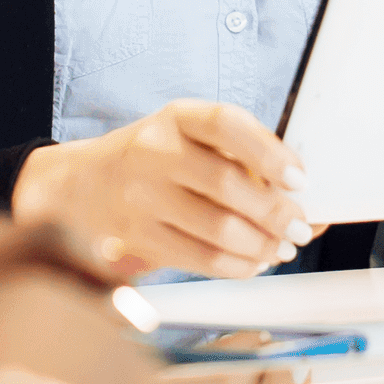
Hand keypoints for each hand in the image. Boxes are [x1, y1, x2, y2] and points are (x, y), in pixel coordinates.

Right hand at [13, 99, 312, 279]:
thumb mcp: (189, 134)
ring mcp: (141, 196)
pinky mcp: (137, 236)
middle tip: (300, 226)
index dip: (269, 153)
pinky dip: (236, 266)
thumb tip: (298, 189)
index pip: (227, 125)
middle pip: (227, 184)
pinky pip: (198, 258)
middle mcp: (154, 150)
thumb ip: (240, 153)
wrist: (84, 182)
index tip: (299, 179)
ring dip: (261, 245)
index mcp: (177, 117)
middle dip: (275, 213)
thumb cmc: (155, 156)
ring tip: (281, 247)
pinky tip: (252, 262)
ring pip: (216, 228)